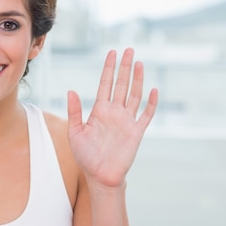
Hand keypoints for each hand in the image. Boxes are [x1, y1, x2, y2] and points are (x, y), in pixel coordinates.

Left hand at [67, 48, 157, 188]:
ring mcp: (127, 121)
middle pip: (121, 84)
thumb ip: (74, 112)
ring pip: (134, 95)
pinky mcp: (136, 132)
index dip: (109, 68)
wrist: (100, 176)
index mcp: (99, 110)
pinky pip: (146, 115)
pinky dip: (151, 103)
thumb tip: (71, 91)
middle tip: (128, 50)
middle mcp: (114, 112)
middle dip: (124, 67)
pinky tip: (154, 90)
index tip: (112, 53)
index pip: (106, 84)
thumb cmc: (85, 156)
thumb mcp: (75, 132)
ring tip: (139, 63)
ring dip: (137, 79)